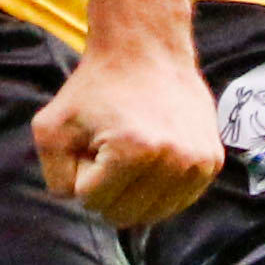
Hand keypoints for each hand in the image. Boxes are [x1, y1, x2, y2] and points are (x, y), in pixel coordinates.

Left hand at [31, 44, 219, 229]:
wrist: (146, 50)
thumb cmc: (95, 88)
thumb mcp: (52, 127)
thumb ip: (55, 177)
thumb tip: (81, 204)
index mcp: (133, 152)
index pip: (92, 201)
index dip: (83, 173)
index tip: (90, 141)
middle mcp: (174, 161)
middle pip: (124, 214)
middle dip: (108, 187)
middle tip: (110, 147)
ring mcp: (198, 164)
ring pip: (152, 214)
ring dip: (134, 190)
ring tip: (132, 150)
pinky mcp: (213, 163)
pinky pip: (176, 202)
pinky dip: (158, 189)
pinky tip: (152, 157)